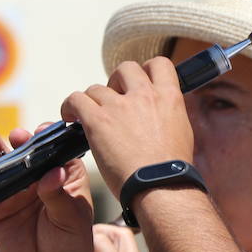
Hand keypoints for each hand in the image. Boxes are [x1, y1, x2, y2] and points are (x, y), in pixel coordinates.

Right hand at [0, 124, 96, 251]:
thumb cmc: (72, 247)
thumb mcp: (72, 220)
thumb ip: (59, 196)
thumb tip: (53, 172)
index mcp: (65, 177)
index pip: (56, 151)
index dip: (48, 140)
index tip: (41, 132)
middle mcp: (40, 180)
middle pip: (27, 154)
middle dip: (20, 141)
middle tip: (16, 135)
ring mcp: (17, 192)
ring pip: (4, 166)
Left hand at [62, 58, 194, 195]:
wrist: (160, 187)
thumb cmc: (171, 171)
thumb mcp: (181, 133)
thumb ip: (168, 116)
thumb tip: (159, 115)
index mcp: (169, 97)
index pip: (159, 65)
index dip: (145, 71)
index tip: (137, 84)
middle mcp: (144, 95)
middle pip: (126, 69)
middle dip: (116, 81)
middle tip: (113, 101)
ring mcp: (120, 106)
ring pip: (97, 87)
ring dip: (92, 100)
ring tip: (88, 116)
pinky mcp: (98, 120)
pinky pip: (76, 100)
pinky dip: (70, 106)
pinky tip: (70, 118)